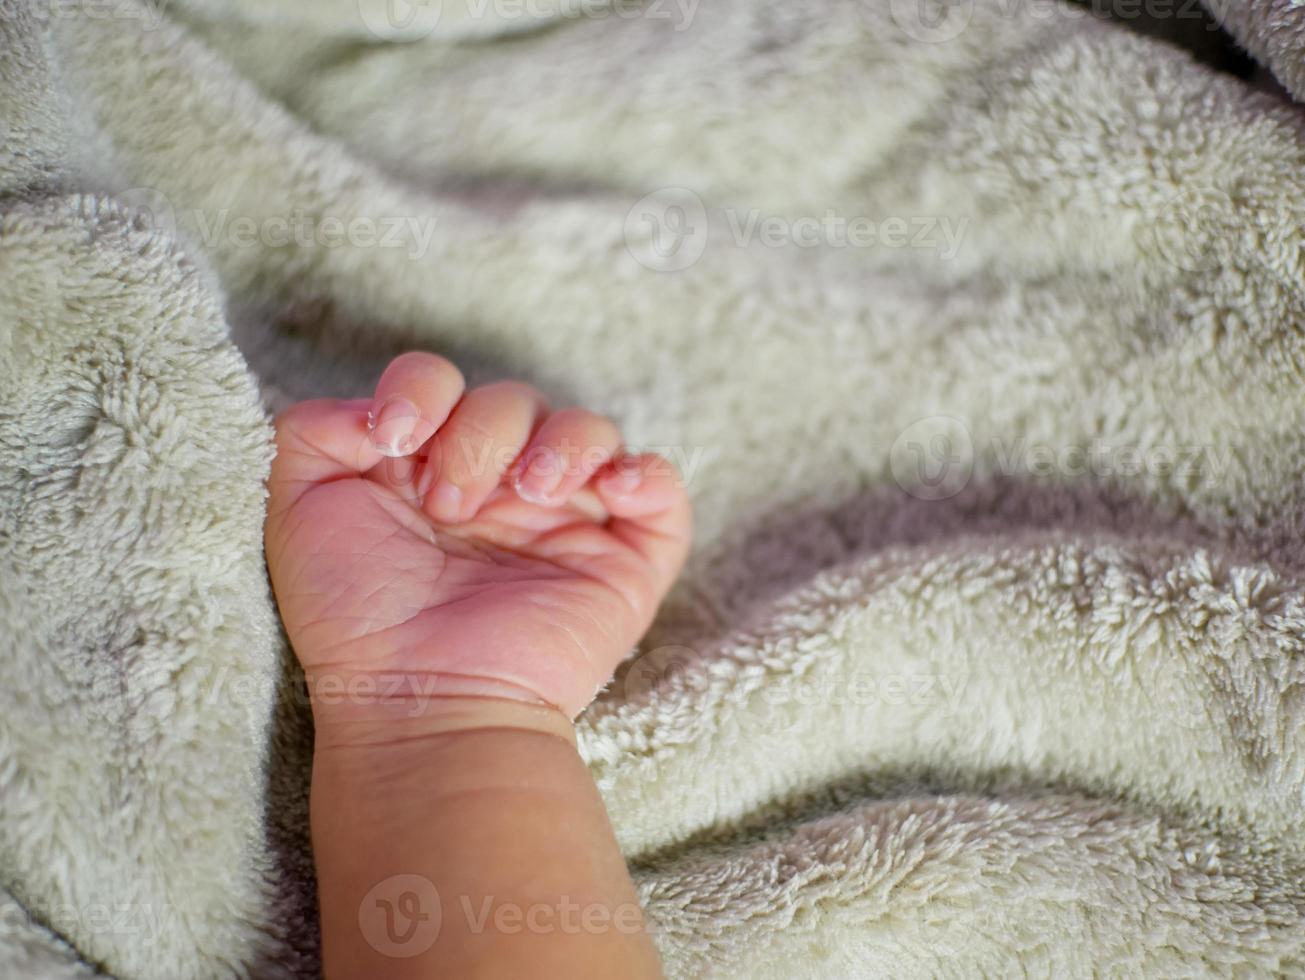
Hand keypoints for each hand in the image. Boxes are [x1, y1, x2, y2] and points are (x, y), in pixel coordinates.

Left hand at [264, 352, 690, 724]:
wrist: (420, 699)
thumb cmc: (357, 615)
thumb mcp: (300, 506)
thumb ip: (315, 429)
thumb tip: (378, 407)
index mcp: (430, 469)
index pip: (443, 383)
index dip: (424, 390)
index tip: (398, 442)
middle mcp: (499, 490)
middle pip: (515, 398)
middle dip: (480, 437)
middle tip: (451, 509)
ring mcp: (565, 524)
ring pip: (589, 430)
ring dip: (560, 443)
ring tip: (531, 495)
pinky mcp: (622, 562)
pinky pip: (661, 492)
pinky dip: (647, 472)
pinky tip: (609, 490)